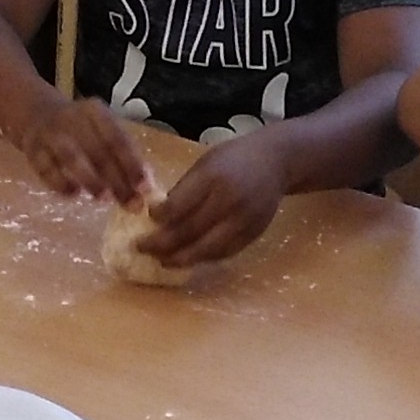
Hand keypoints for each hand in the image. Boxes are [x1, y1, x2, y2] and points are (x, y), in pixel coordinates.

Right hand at [14, 97, 150, 201]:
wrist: (36, 115)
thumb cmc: (80, 131)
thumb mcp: (102, 132)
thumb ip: (123, 156)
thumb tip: (147, 187)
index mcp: (95, 112)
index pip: (118, 138)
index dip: (132, 164)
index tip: (145, 188)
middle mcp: (72, 118)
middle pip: (97, 150)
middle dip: (116, 180)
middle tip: (130, 204)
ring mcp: (50, 133)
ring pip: (71, 157)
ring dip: (89, 179)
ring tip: (104, 198)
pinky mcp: (32, 149)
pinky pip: (46, 168)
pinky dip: (60, 183)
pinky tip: (74, 195)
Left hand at [141, 131, 288, 265]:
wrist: (277, 162)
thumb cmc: (234, 159)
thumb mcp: (206, 163)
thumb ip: (186, 189)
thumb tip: (160, 217)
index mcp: (214, 178)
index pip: (179, 206)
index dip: (159, 218)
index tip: (147, 220)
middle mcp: (230, 201)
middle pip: (190, 232)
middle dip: (162, 244)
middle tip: (142, 248)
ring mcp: (244, 221)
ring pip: (207, 249)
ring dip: (181, 258)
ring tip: (162, 260)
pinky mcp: (253, 234)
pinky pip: (224, 253)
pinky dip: (203, 258)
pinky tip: (188, 258)